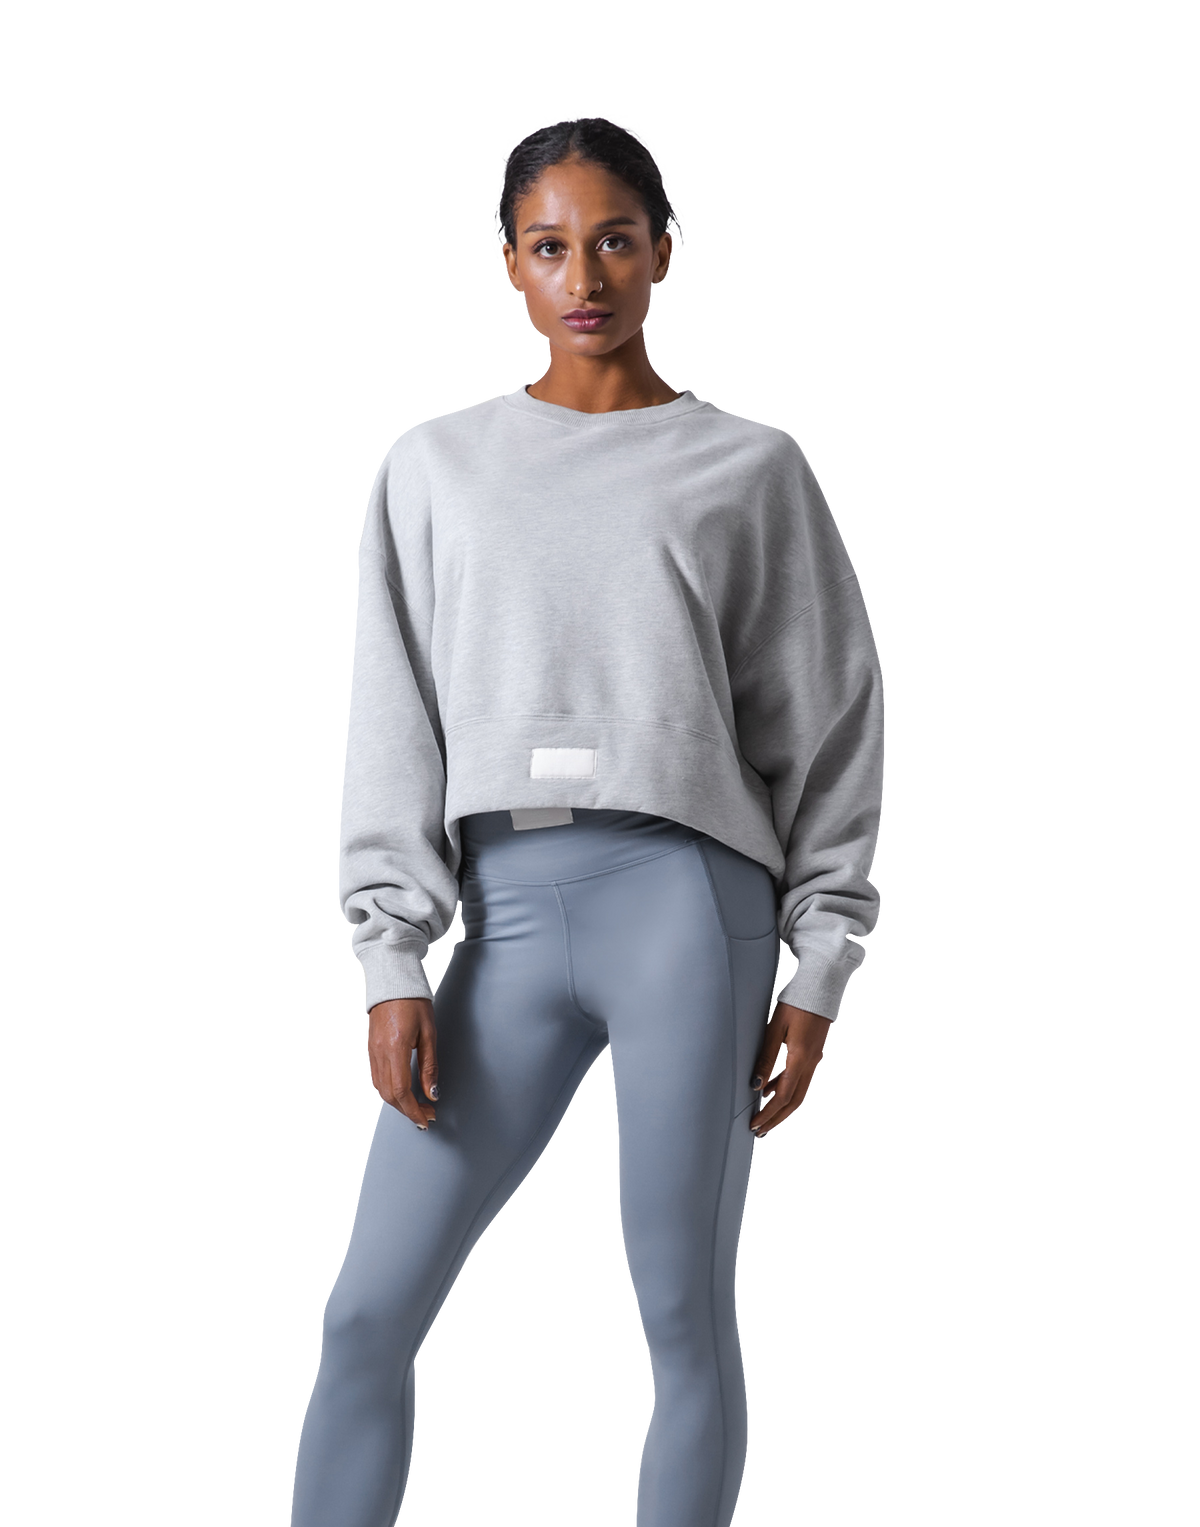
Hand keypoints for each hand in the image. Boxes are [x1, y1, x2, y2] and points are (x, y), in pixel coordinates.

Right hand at [365, 998, 438, 1129]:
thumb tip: (432, 1092)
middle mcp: (379, 1053)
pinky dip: (386, 1090)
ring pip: (380, 1089)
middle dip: (407, 1110)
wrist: (393, 981)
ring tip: (415, 1106)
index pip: (401, 1091)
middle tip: (426, 1114)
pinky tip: (398, 1091)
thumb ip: (430, 1066)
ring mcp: (371, 1051)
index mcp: (395, 1048)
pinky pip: (374, 1077)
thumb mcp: (429, 1033)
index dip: (413, 1110)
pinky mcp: (369, 1048)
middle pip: (389, 1094)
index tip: (426, 1118)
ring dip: (397, 1102)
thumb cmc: (413, 1002)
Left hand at [749, 1002, 833, 1140]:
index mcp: (800, 1060)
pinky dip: (789, 1092)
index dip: (767, 1114)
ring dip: (784, 1110)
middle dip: (776, 1119)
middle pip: (794, 1103)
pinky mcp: (815, 1054)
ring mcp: (816, 1060)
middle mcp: (811, 1064)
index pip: (781, 1097)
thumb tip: (756, 1085)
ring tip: (767, 1118)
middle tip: (761, 1132)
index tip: (754, 1125)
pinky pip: (803, 1081)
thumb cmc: (796, 1002)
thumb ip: (765, 1058)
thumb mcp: (774, 1028)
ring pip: (800, 1094)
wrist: (822, 986)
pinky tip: (774, 1091)